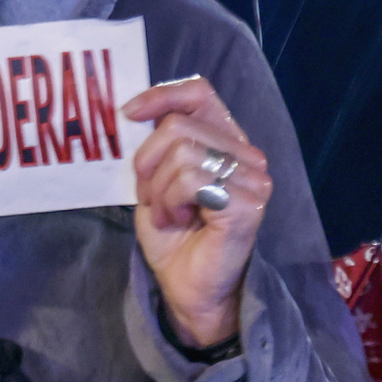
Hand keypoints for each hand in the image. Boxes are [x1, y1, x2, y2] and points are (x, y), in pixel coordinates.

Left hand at [126, 76, 272, 350]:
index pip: (199, 93)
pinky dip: (170, 202)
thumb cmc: (174, 235)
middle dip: (147, 162)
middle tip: (149, 196)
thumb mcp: (155, 180)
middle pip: (178, 125)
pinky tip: (178, 221)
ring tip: (168, 213)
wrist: (187, 288)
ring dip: (158, 189)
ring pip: (180, 153)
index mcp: (226, 141)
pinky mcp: (248, 203)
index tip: (128, 114)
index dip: (161, 95)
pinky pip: (190, 180)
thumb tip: (131, 112)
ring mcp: (253, 179)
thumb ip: (155, 145)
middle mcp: (247, 155)